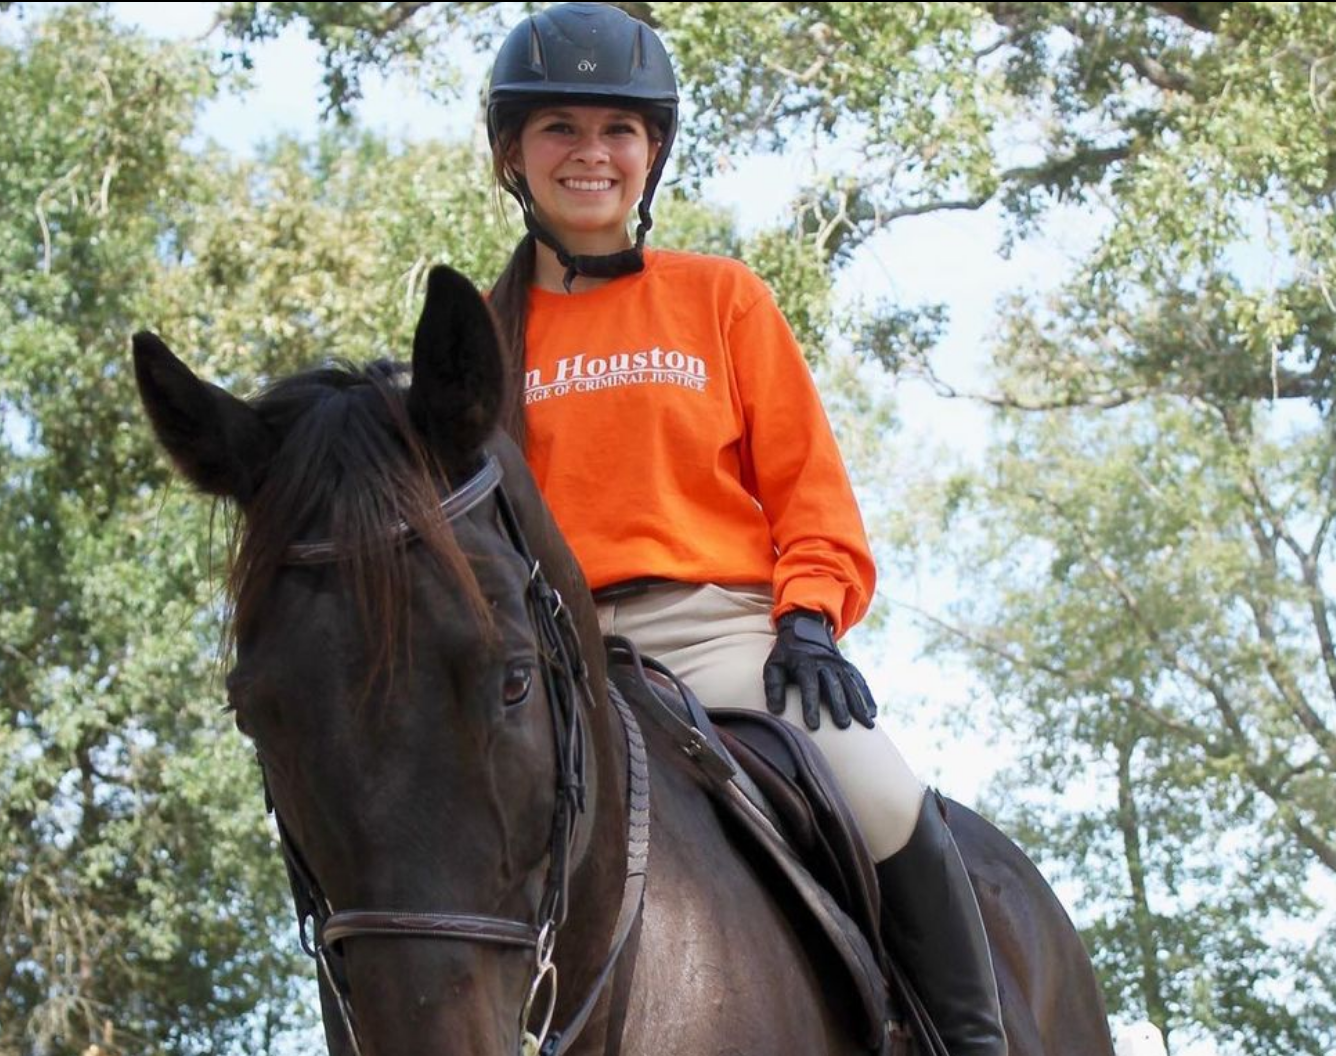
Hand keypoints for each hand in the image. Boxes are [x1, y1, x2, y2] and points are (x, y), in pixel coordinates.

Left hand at [763, 609, 877, 730]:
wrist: (805, 631)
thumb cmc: (786, 656)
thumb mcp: (774, 666)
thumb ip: (774, 687)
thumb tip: (776, 711)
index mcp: (805, 663)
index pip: (809, 686)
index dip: (811, 706)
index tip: (813, 726)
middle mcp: (825, 663)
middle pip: (834, 687)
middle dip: (839, 707)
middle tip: (843, 726)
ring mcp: (839, 664)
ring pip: (851, 686)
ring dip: (859, 705)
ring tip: (866, 725)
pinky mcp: (848, 667)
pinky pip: (859, 683)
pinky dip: (867, 698)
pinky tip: (872, 714)